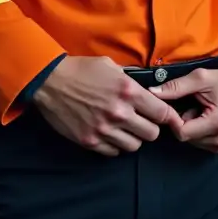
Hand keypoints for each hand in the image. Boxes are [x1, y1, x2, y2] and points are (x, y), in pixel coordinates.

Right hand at [32, 55, 184, 155]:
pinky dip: (115, 145)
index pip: (162, 113)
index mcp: (128, 92)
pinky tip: (110, 134)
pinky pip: (113, 152)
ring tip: (124, 129)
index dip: (168, 117)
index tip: (168, 119)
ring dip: (132, 138)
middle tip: (142, 122)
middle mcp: (119, 113)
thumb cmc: (81, 70)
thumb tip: (150, 89)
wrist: (49, 81)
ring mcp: (104, 129)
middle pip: (152, 134)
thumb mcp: (111, 66)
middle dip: (149, 128)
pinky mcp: (90, 141)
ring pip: (134, 146)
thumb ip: (132, 79)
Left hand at [149, 67, 217, 151]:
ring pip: (191, 141)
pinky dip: (199, 130)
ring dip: (191, 125)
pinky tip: (207, 117)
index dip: (173, 119)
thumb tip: (153, 93)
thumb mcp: (202, 78)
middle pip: (185, 137)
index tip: (176, 105)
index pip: (181, 132)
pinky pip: (200, 142)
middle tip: (193, 103)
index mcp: (217, 123)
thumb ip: (175, 87)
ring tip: (202, 109)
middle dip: (183, 120)